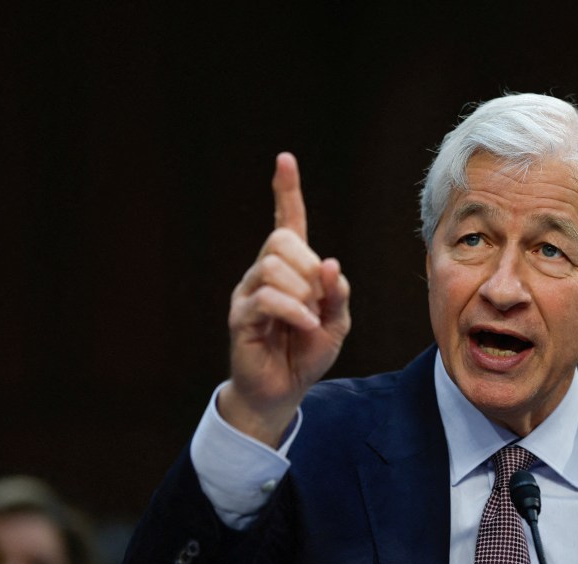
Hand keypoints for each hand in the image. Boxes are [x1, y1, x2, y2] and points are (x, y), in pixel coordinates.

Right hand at [219, 152, 350, 445]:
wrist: (284, 389)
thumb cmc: (307, 352)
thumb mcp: (336, 322)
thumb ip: (336, 293)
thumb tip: (329, 263)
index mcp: (290, 269)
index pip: (287, 221)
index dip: (286, 191)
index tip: (285, 160)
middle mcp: (264, 273)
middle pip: (281, 241)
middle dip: (308, 268)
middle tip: (317, 302)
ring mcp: (249, 292)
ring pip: (273, 266)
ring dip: (302, 293)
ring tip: (307, 320)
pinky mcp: (241, 316)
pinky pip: (265, 298)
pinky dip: (292, 310)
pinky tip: (303, 326)